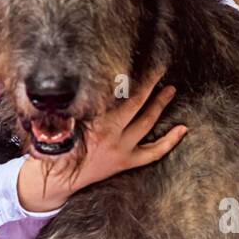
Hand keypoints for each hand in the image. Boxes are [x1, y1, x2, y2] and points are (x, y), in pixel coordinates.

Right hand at [17, 64, 187, 210]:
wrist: (56, 178)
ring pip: (147, 122)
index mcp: (94, 120)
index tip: (139, 61)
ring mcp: (121, 149)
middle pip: (137, 102)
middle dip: (150, 83)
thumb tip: (92, 83)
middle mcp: (110, 134)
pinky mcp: (126, 162)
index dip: (130, 76)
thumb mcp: (64, 120)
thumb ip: (79, 104)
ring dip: (160, 104)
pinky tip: (182, 129)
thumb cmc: (56, 145)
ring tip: (170, 90)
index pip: (117, 92)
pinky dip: (170, 141)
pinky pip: (154, 152)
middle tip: (160, 67)